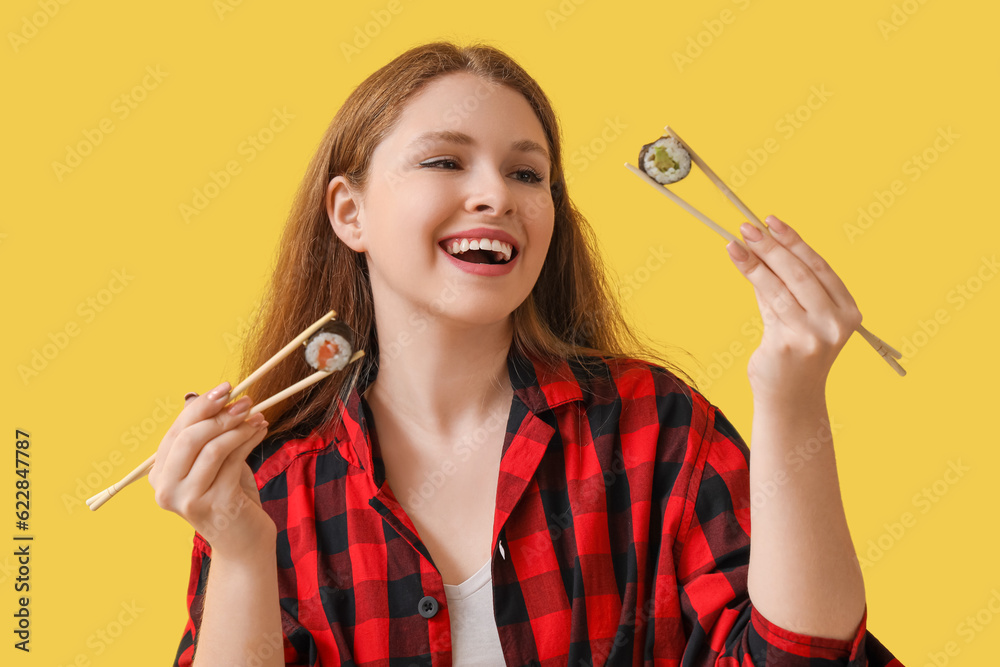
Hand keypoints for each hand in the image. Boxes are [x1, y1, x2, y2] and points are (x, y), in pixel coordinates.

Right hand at [148, 383, 275, 559]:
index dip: (201, 407)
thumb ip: (204, 434)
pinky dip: (249, 439)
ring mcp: (188, 499)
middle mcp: (166, 489)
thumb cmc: (229, 497)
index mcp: (159, 476)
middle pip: (189, 437)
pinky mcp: (215, 504)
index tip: (227, 388)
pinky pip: (233, 459)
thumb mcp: (213, 462)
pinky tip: (261, 431)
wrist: (245, 542)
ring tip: (258, 417)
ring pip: (212, 447)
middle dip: (219, 414)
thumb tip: (197, 396)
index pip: (176, 431)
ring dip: (239, 426)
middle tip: (247, 400)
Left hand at [725, 215, 861, 406]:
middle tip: (748, 227)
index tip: (772, 221)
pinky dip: (753, 278)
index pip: (820, 267)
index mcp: (848, 312)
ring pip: (781, 287)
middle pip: (801, 274)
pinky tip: (739, 262)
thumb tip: (758, 245)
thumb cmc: (793, 352)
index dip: (795, 241)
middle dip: (772, 247)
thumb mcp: (796, 316)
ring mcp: (814, 335)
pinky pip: (767, 303)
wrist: (791, 399)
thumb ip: (784, 285)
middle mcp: (836, 323)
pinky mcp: (789, 344)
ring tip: (735, 242)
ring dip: (756, 261)